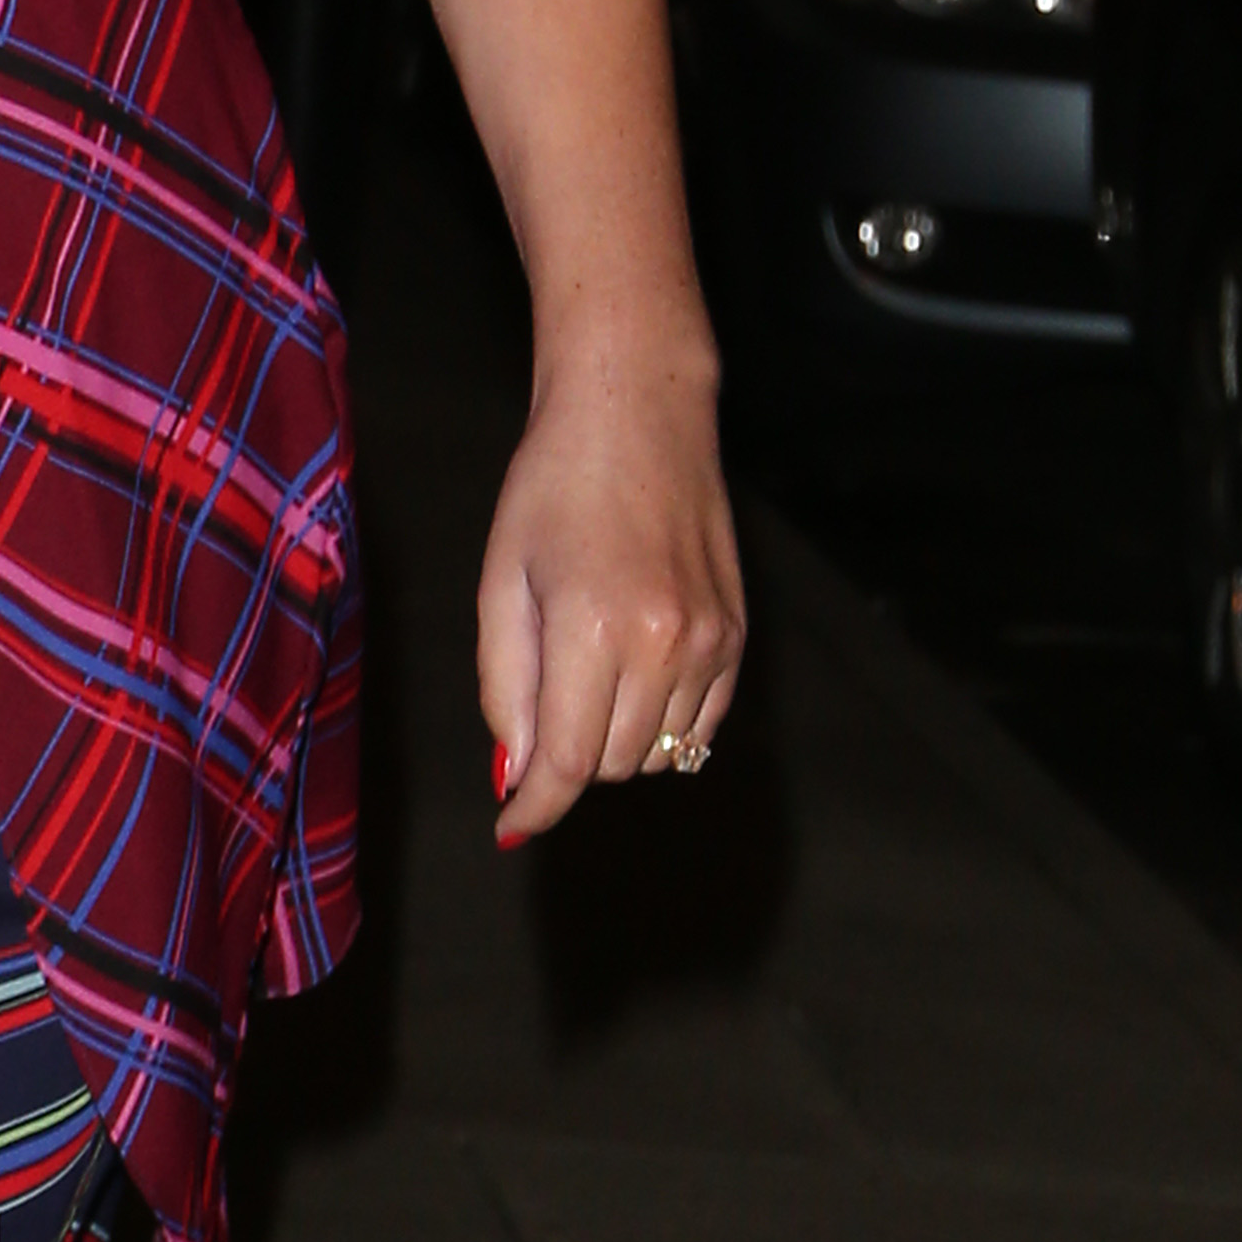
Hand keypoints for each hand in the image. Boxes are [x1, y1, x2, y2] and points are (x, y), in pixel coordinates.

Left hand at [473, 353, 743, 840]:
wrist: (640, 414)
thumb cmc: (552, 488)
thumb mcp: (502, 582)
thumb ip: (504, 685)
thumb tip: (516, 771)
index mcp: (592, 629)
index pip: (567, 762)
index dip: (535, 805)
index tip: (510, 828)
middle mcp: (664, 644)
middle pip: (610, 765)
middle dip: (564, 762)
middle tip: (534, 714)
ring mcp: (711, 642)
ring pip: (657, 753)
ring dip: (611, 744)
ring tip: (582, 678)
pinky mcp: (738, 636)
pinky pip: (700, 725)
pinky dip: (660, 728)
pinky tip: (629, 682)